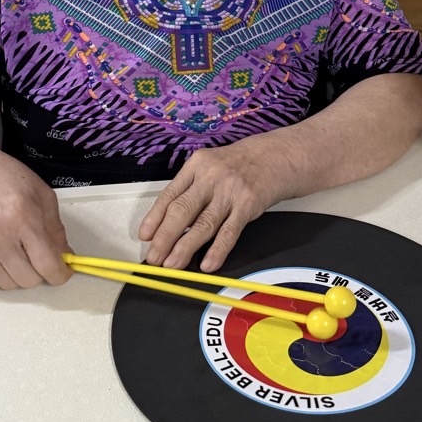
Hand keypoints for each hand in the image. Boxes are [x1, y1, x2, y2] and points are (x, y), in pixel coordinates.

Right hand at [0, 142, 69, 290]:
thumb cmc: (3, 179)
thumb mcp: (42, 195)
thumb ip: (56, 230)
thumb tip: (64, 258)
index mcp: (22, 217)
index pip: (47, 265)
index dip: (60, 274)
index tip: (62, 273)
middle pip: (29, 280)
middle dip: (38, 270)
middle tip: (33, 252)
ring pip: (9, 285)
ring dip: (16, 273)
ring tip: (10, 247)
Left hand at [139, 139, 296, 272]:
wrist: (276, 156)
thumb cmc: (239, 165)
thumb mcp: (210, 166)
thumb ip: (191, 189)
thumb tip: (168, 223)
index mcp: (196, 166)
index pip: (169, 195)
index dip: (154, 218)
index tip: (144, 236)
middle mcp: (210, 177)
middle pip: (182, 211)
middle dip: (164, 238)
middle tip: (154, 258)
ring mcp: (230, 191)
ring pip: (203, 224)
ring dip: (185, 247)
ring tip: (173, 265)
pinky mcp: (248, 204)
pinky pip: (229, 232)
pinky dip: (217, 250)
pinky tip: (208, 264)